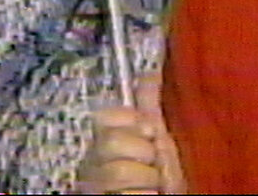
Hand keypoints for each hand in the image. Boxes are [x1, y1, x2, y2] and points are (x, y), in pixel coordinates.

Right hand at [78, 73, 185, 193]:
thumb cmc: (166, 180)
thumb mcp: (163, 141)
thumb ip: (152, 108)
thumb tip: (149, 73)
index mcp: (104, 143)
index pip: (104, 117)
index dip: (133, 123)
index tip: (152, 134)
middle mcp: (91, 165)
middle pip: (110, 142)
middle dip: (144, 155)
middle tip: (156, 167)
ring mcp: (92, 187)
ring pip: (117, 172)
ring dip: (148, 181)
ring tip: (155, 188)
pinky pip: (125, 195)